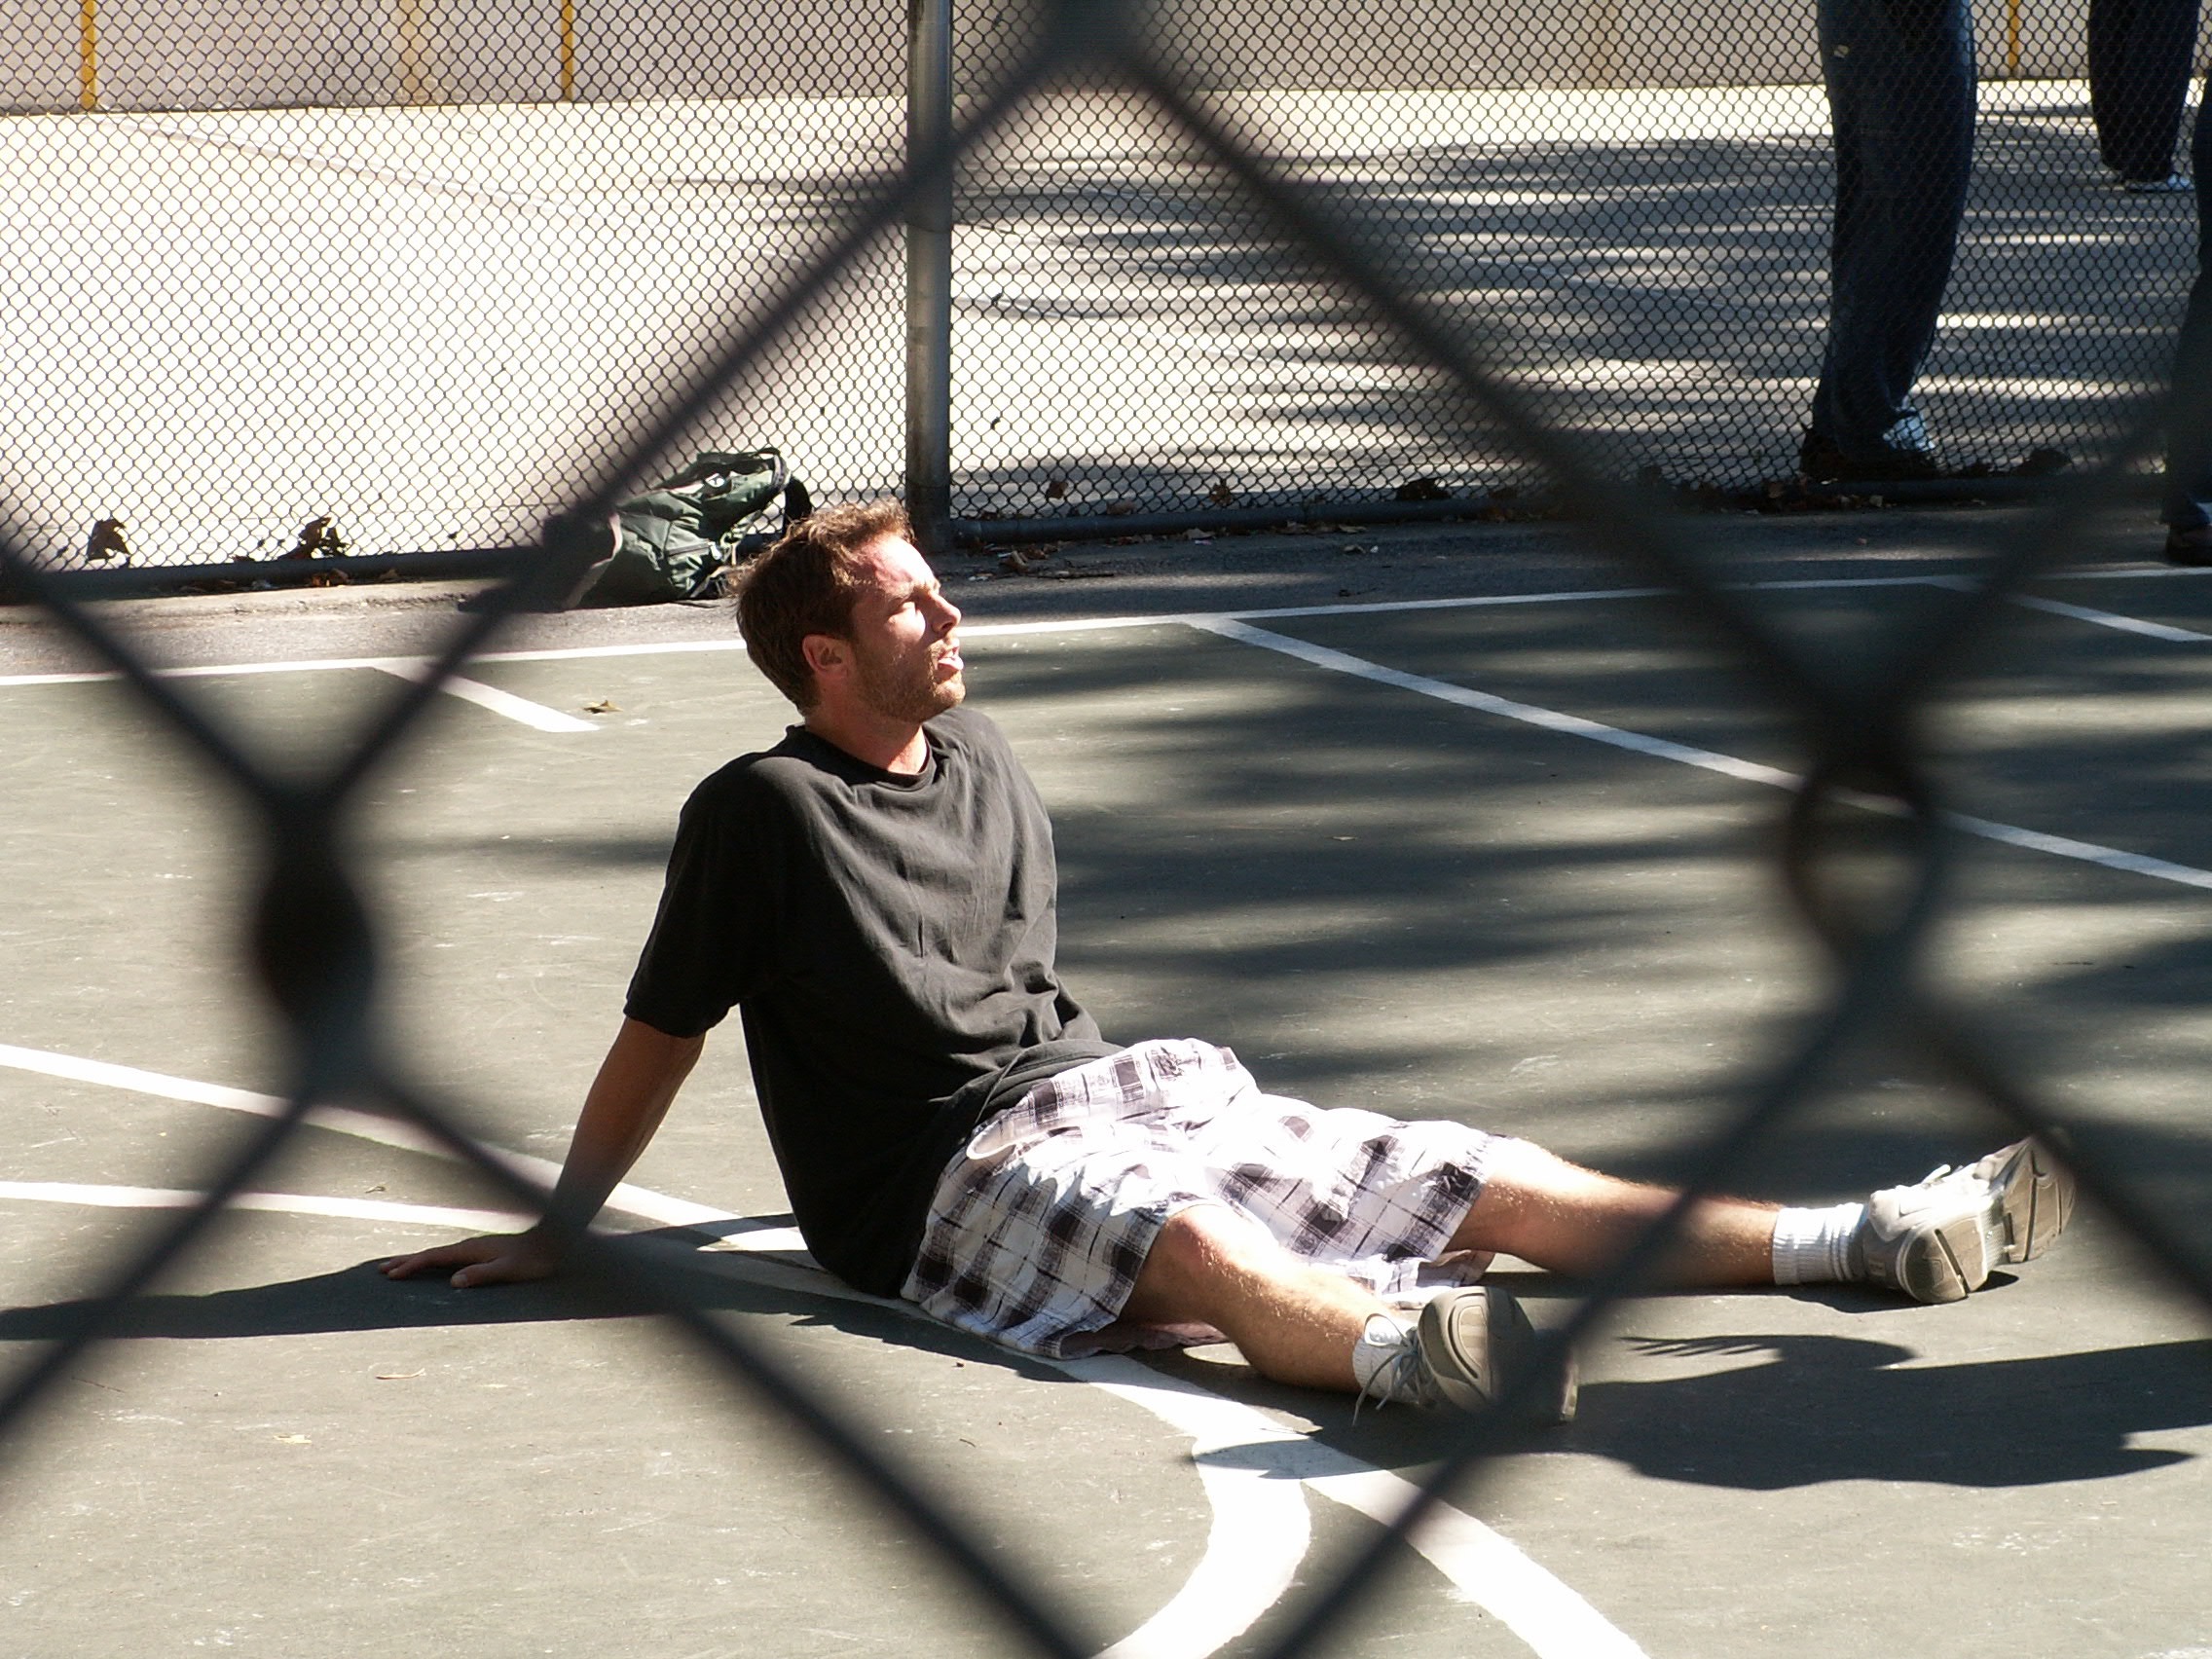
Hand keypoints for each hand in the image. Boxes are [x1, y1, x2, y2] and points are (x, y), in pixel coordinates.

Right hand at [381, 1229, 560, 1288]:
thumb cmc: (533, 1259)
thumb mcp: (509, 1270)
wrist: (553, 1243)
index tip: (391, 1274)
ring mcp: (474, 1249)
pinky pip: (449, 1258)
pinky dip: (433, 1261)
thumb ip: (482, 1275)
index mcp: (470, 1250)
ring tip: (397, 1267)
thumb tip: (454, 1282)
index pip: (433, 1257)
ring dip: (417, 1261)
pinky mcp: (481, 1253)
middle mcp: (468, 1247)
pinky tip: (434, 1267)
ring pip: (438, 1255)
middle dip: (406, 1261)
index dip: (411, 1265)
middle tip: (381, 1270)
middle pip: (430, 1253)